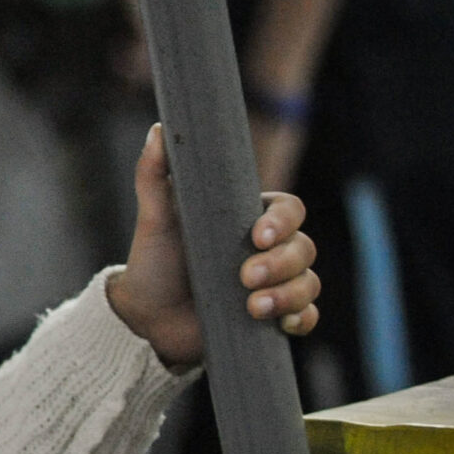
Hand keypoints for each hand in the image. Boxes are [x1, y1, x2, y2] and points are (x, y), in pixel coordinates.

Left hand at [106, 124, 320, 368]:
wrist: (144, 317)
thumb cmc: (153, 262)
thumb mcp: (153, 218)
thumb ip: (154, 174)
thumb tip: (160, 130)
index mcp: (247, 219)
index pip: (288, 210)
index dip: (282, 222)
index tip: (257, 237)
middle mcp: (268, 250)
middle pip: (304, 248)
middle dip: (280, 264)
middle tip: (244, 277)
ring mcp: (274, 283)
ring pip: (308, 283)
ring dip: (288, 295)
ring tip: (252, 307)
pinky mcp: (273, 317)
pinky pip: (307, 315)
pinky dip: (301, 318)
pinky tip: (283, 323)